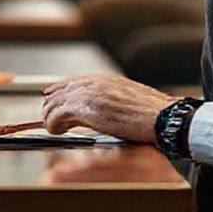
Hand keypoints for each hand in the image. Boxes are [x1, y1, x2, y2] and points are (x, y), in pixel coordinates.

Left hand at [41, 74, 174, 142]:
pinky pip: (56, 116)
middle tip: (51, 118)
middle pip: (60, 90)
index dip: (59, 90)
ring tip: (55, 128)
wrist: (161, 117)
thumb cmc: (152, 113)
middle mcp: (94, 83)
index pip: (72, 81)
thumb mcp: (127, 100)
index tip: (51, 97)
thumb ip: (109, 100)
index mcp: (105, 80)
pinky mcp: (84, 109)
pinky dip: (53, 125)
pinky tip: (57, 132)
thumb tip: (97, 111)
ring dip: (51, 116)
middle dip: (52, 105)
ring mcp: (88, 94)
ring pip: (54, 103)